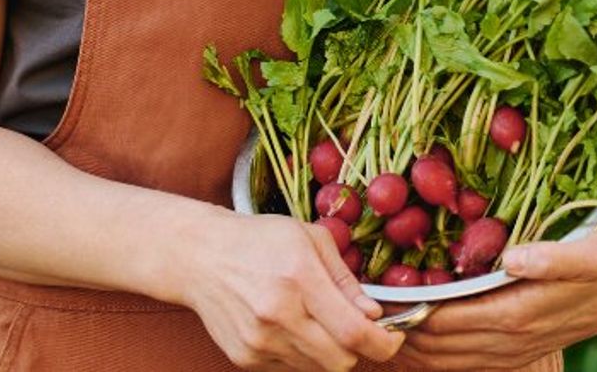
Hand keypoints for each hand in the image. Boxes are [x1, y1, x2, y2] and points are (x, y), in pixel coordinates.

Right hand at [174, 208, 405, 370]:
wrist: (200, 256)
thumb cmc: (261, 239)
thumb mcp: (312, 239)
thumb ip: (346, 280)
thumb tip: (374, 314)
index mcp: (300, 279)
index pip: (353, 332)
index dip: (384, 342)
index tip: (395, 336)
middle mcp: (278, 316)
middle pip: (340, 360)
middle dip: (360, 349)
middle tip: (361, 327)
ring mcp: (259, 341)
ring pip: (318, 368)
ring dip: (331, 351)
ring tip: (321, 320)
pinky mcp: (245, 357)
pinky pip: (291, 367)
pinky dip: (303, 353)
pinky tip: (293, 325)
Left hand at [396, 157, 596, 370]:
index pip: (586, 263)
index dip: (552, 261)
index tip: (515, 256)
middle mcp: (581, 308)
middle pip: (515, 316)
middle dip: (458, 311)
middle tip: (409, 292)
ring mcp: (552, 334)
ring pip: (488, 345)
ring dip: (438, 336)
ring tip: (392, 317)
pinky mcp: (528, 351)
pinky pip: (478, 361)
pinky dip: (439, 355)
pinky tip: (404, 338)